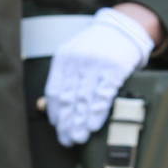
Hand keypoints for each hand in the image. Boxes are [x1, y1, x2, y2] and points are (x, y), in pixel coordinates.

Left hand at [44, 7, 153, 146]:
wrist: (123, 28)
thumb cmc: (97, 47)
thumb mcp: (74, 56)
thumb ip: (63, 79)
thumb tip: (44, 106)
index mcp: (63, 58)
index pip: (54, 90)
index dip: (55, 111)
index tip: (57, 126)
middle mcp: (77, 60)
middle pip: (68, 97)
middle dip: (66, 122)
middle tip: (66, 139)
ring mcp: (96, 64)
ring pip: (84, 98)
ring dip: (80, 122)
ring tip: (78, 137)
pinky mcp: (115, 68)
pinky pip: (103, 94)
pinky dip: (97, 112)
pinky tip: (93, 125)